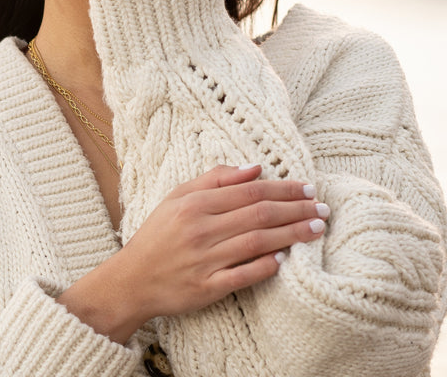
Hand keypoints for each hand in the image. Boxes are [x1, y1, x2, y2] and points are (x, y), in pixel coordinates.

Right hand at [56, 164, 327, 342]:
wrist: (132, 279)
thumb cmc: (158, 234)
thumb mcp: (177, 197)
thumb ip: (214, 179)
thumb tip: (254, 167)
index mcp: (194, 203)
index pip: (248, 191)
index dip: (282, 188)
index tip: (307, 187)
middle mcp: (201, 229)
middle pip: (259, 214)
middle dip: (295, 209)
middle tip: (322, 207)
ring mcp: (205, 260)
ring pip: (257, 242)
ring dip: (292, 234)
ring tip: (316, 228)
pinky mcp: (207, 288)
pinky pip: (245, 275)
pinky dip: (267, 266)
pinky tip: (287, 258)